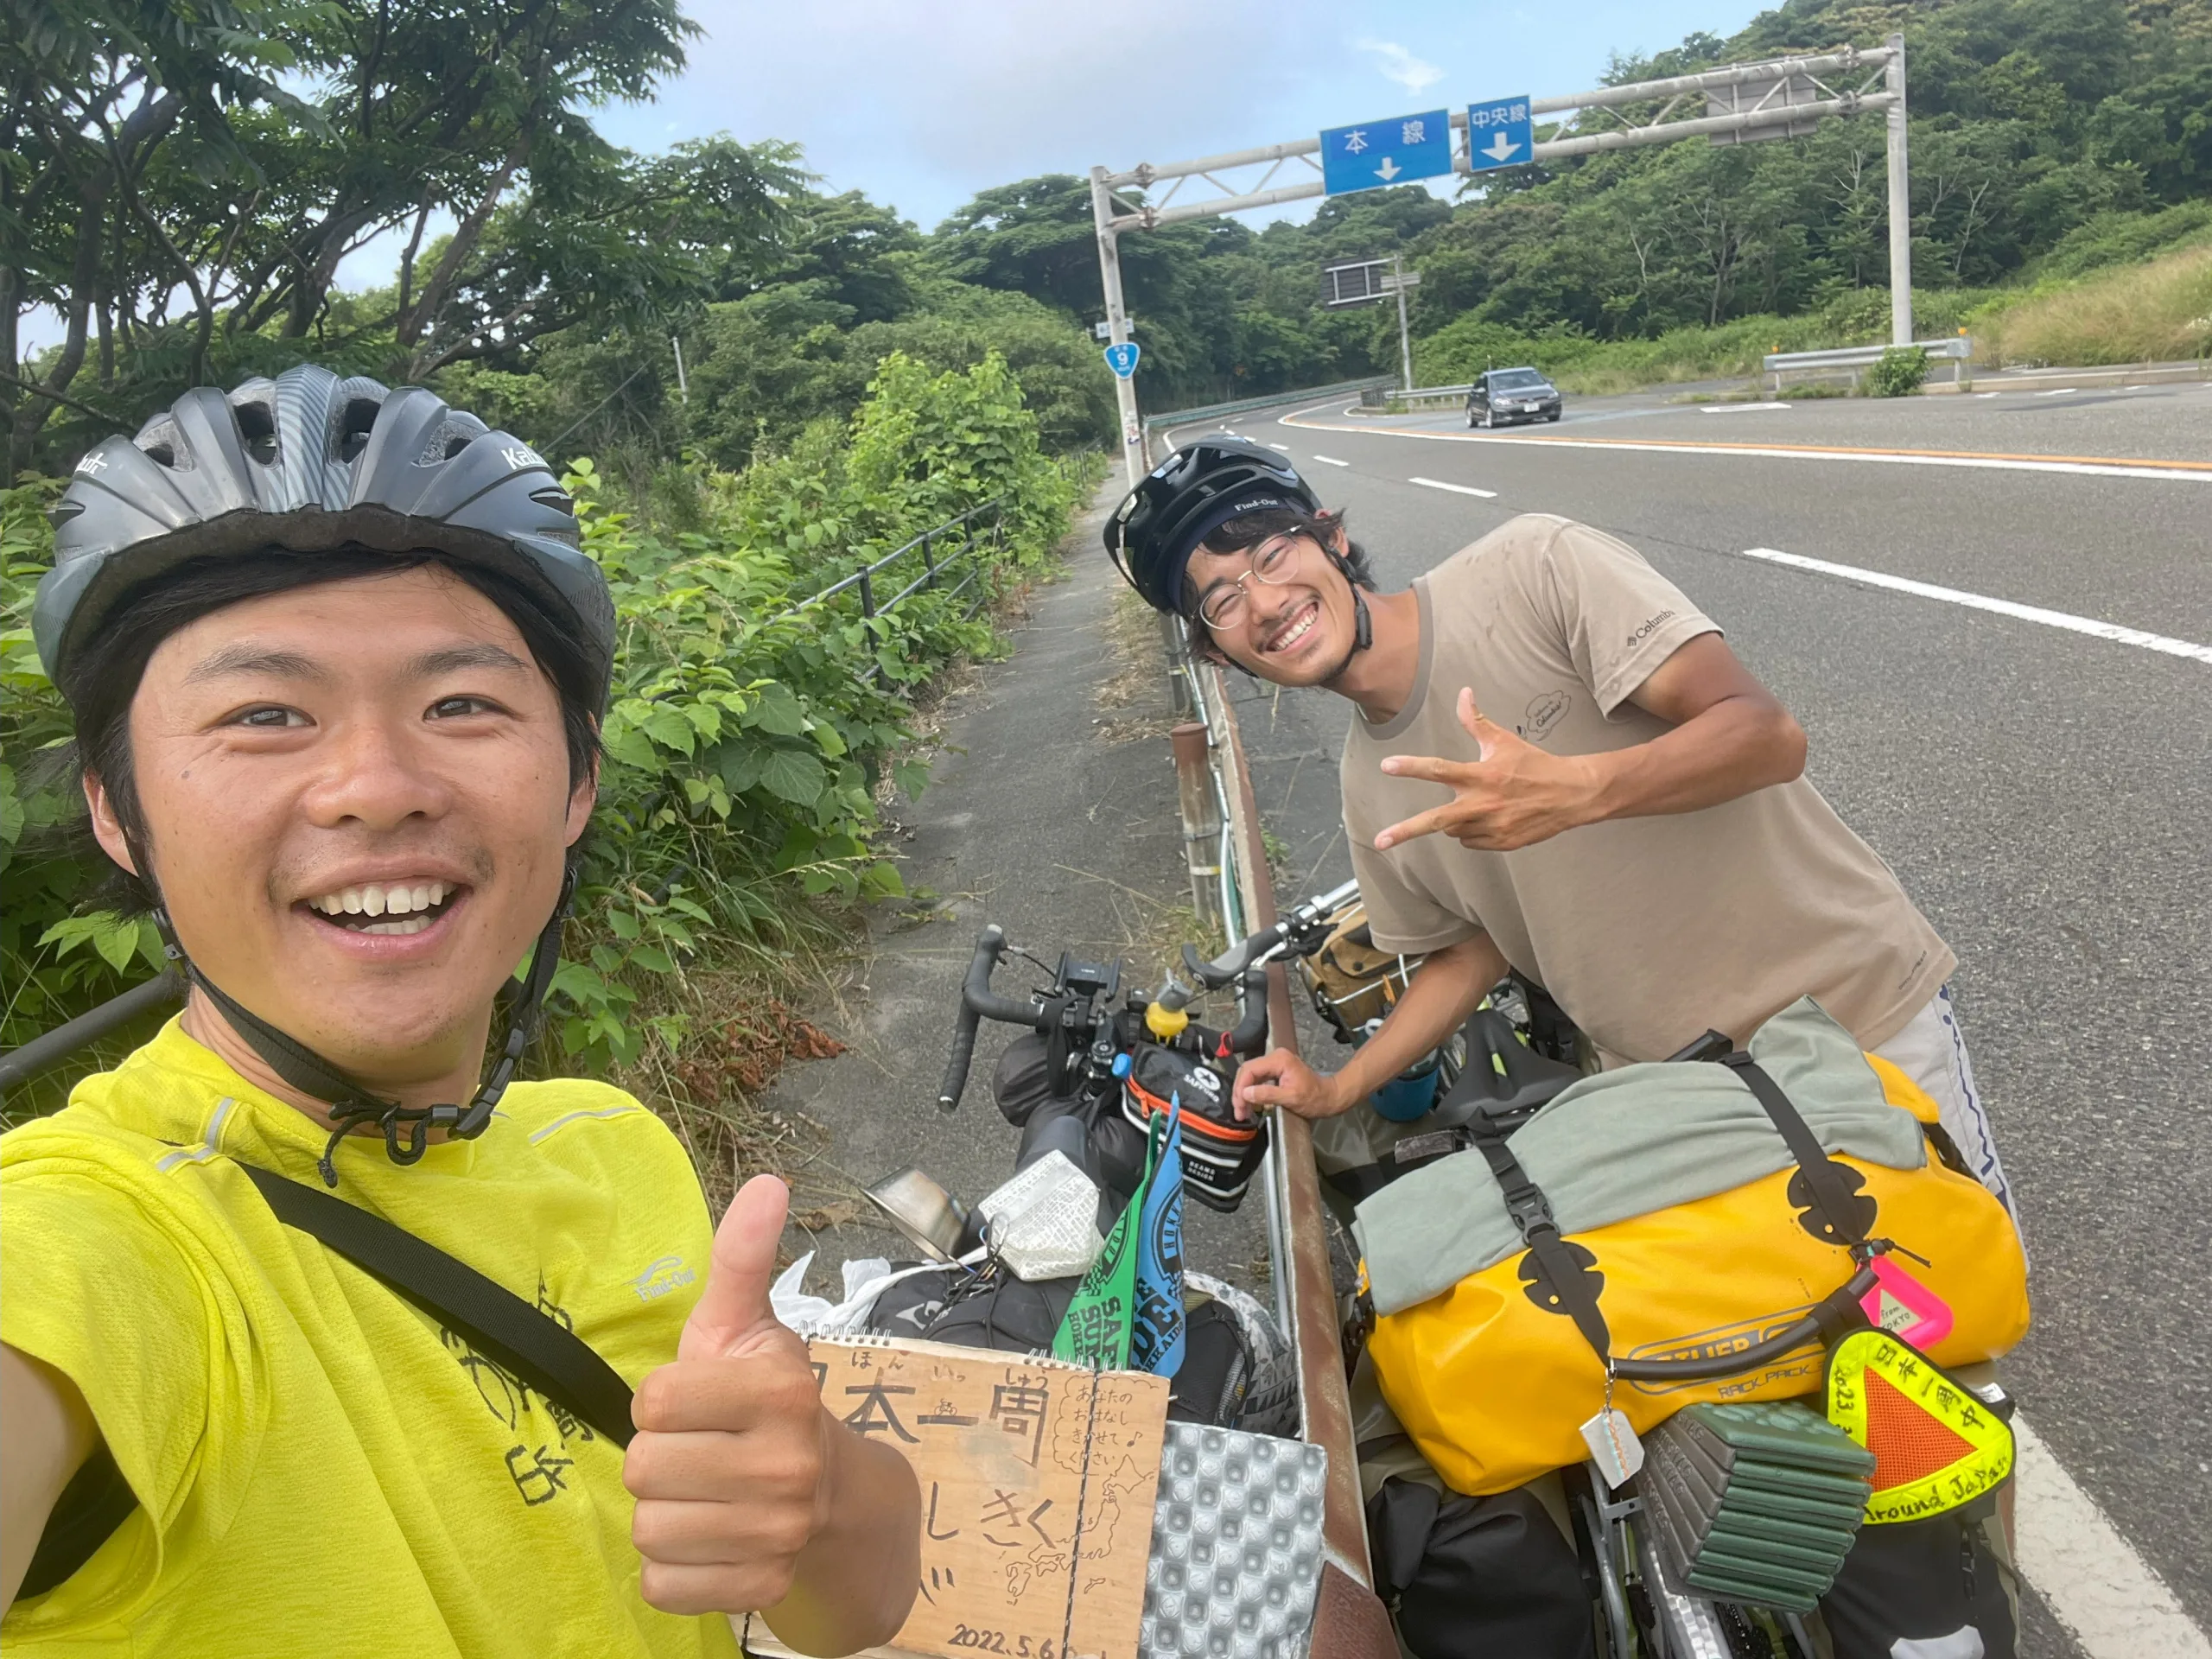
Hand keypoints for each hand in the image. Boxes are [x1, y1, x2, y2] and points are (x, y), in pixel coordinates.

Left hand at [627, 1174, 832, 1616]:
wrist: (832, 1495)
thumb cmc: (766, 1401)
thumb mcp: (748, 1326)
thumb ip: (742, 1258)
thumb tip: (767, 1182)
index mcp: (780, 1391)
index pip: (654, 1401)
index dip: (661, 1401)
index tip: (694, 1402)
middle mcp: (787, 1464)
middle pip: (645, 1468)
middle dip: (659, 1458)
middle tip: (698, 1451)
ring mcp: (778, 1532)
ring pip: (649, 1529)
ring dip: (662, 1513)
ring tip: (702, 1495)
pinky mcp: (761, 1585)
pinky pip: (662, 1584)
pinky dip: (672, 1568)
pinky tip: (706, 1539)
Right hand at [1234, 1049, 1351, 1120]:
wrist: (1329, 1098)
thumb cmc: (1314, 1099)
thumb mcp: (1291, 1098)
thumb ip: (1267, 1094)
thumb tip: (1245, 1093)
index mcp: (1279, 1060)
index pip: (1250, 1070)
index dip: (1241, 1088)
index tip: (1239, 1107)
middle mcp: (1275, 1057)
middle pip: (1248, 1072)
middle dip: (1240, 1092)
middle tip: (1239, 1112)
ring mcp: (1275, 1063)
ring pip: (1250, 1076)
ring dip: (1244, 1093)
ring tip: (1242, 1112)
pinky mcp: (1275, 1070)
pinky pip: (1258, 1079)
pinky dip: (1252, 1092)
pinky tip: (1250, 1105)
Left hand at [1374, 688, 1600, 852]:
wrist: (1572, 795)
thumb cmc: (1535, 764)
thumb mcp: (1504, 741)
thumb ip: (1476, 721)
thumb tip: (1464, 693)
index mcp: (1482, 775)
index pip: (1439, 769)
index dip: (1411, 767)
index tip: (1386, 766)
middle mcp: (1483, 804)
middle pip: (1436, 820)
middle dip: (1405, 831)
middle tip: (1379, 841)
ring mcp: (1492, 827)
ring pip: (1452, 830)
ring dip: (1453, 820)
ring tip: (1477, 804)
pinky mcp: (1501, 844)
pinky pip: (1470, 841)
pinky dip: (1471, 832)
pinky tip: (1490, 818)